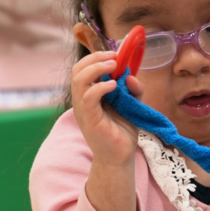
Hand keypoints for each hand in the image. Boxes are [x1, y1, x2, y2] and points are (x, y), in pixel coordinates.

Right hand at [71, 51, 143, 167]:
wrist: (120, 157)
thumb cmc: (122, 132)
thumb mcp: (132, 105)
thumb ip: (133, 89)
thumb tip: (130, 76)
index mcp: (89, 94)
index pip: (83, 69)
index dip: (96, 57)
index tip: (115, 54)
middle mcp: (82, 100)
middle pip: (77, 70)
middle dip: (94, 58)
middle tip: (113, 57)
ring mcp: (83, 109)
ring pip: (79, 80)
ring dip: (96, 68)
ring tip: (113, 66)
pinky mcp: (89, 119)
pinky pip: (88, 97)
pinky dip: (100, 87)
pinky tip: (114, 86)